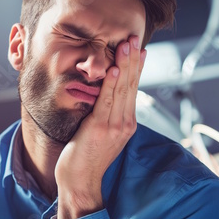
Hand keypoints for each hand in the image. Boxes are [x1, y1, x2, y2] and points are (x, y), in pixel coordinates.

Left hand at [55, 36, 146, 218]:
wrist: (79, 181)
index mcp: (126, 122)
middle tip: (133, 37)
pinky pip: (107, 102)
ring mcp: (115, 126)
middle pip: (131, 85)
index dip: (136, 67)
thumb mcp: (99, 132)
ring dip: (124, 65)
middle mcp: (125, 122)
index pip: (133, 89)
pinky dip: (112, 84)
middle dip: (132, 59)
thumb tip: (100, 94)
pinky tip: (114, 69)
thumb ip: (104, 113)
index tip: (138, 48)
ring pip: (122, 90)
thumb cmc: (85, 157)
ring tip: (126, 45)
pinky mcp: (101, 128)